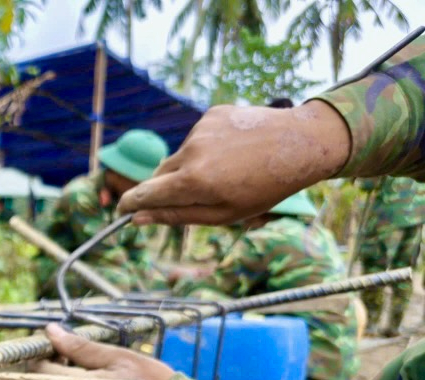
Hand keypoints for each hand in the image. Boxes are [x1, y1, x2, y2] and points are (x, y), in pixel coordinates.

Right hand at [116, 101, 350, 226]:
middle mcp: (192, 152)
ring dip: (191, 166)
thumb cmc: (265, 187)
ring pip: (180, 156)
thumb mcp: (222, 214)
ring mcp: (201, 130)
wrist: (303, 143)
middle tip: (197, 194)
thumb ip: (176, 216)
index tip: (123, 211)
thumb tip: (138, 218)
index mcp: (193, 182)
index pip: (144, 194)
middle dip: (168, 188)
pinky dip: (206, 146)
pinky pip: (197, 137)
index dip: (130, 204)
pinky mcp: (212, 114)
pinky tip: (233, 150)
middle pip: (159, 175)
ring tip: (227, 170)